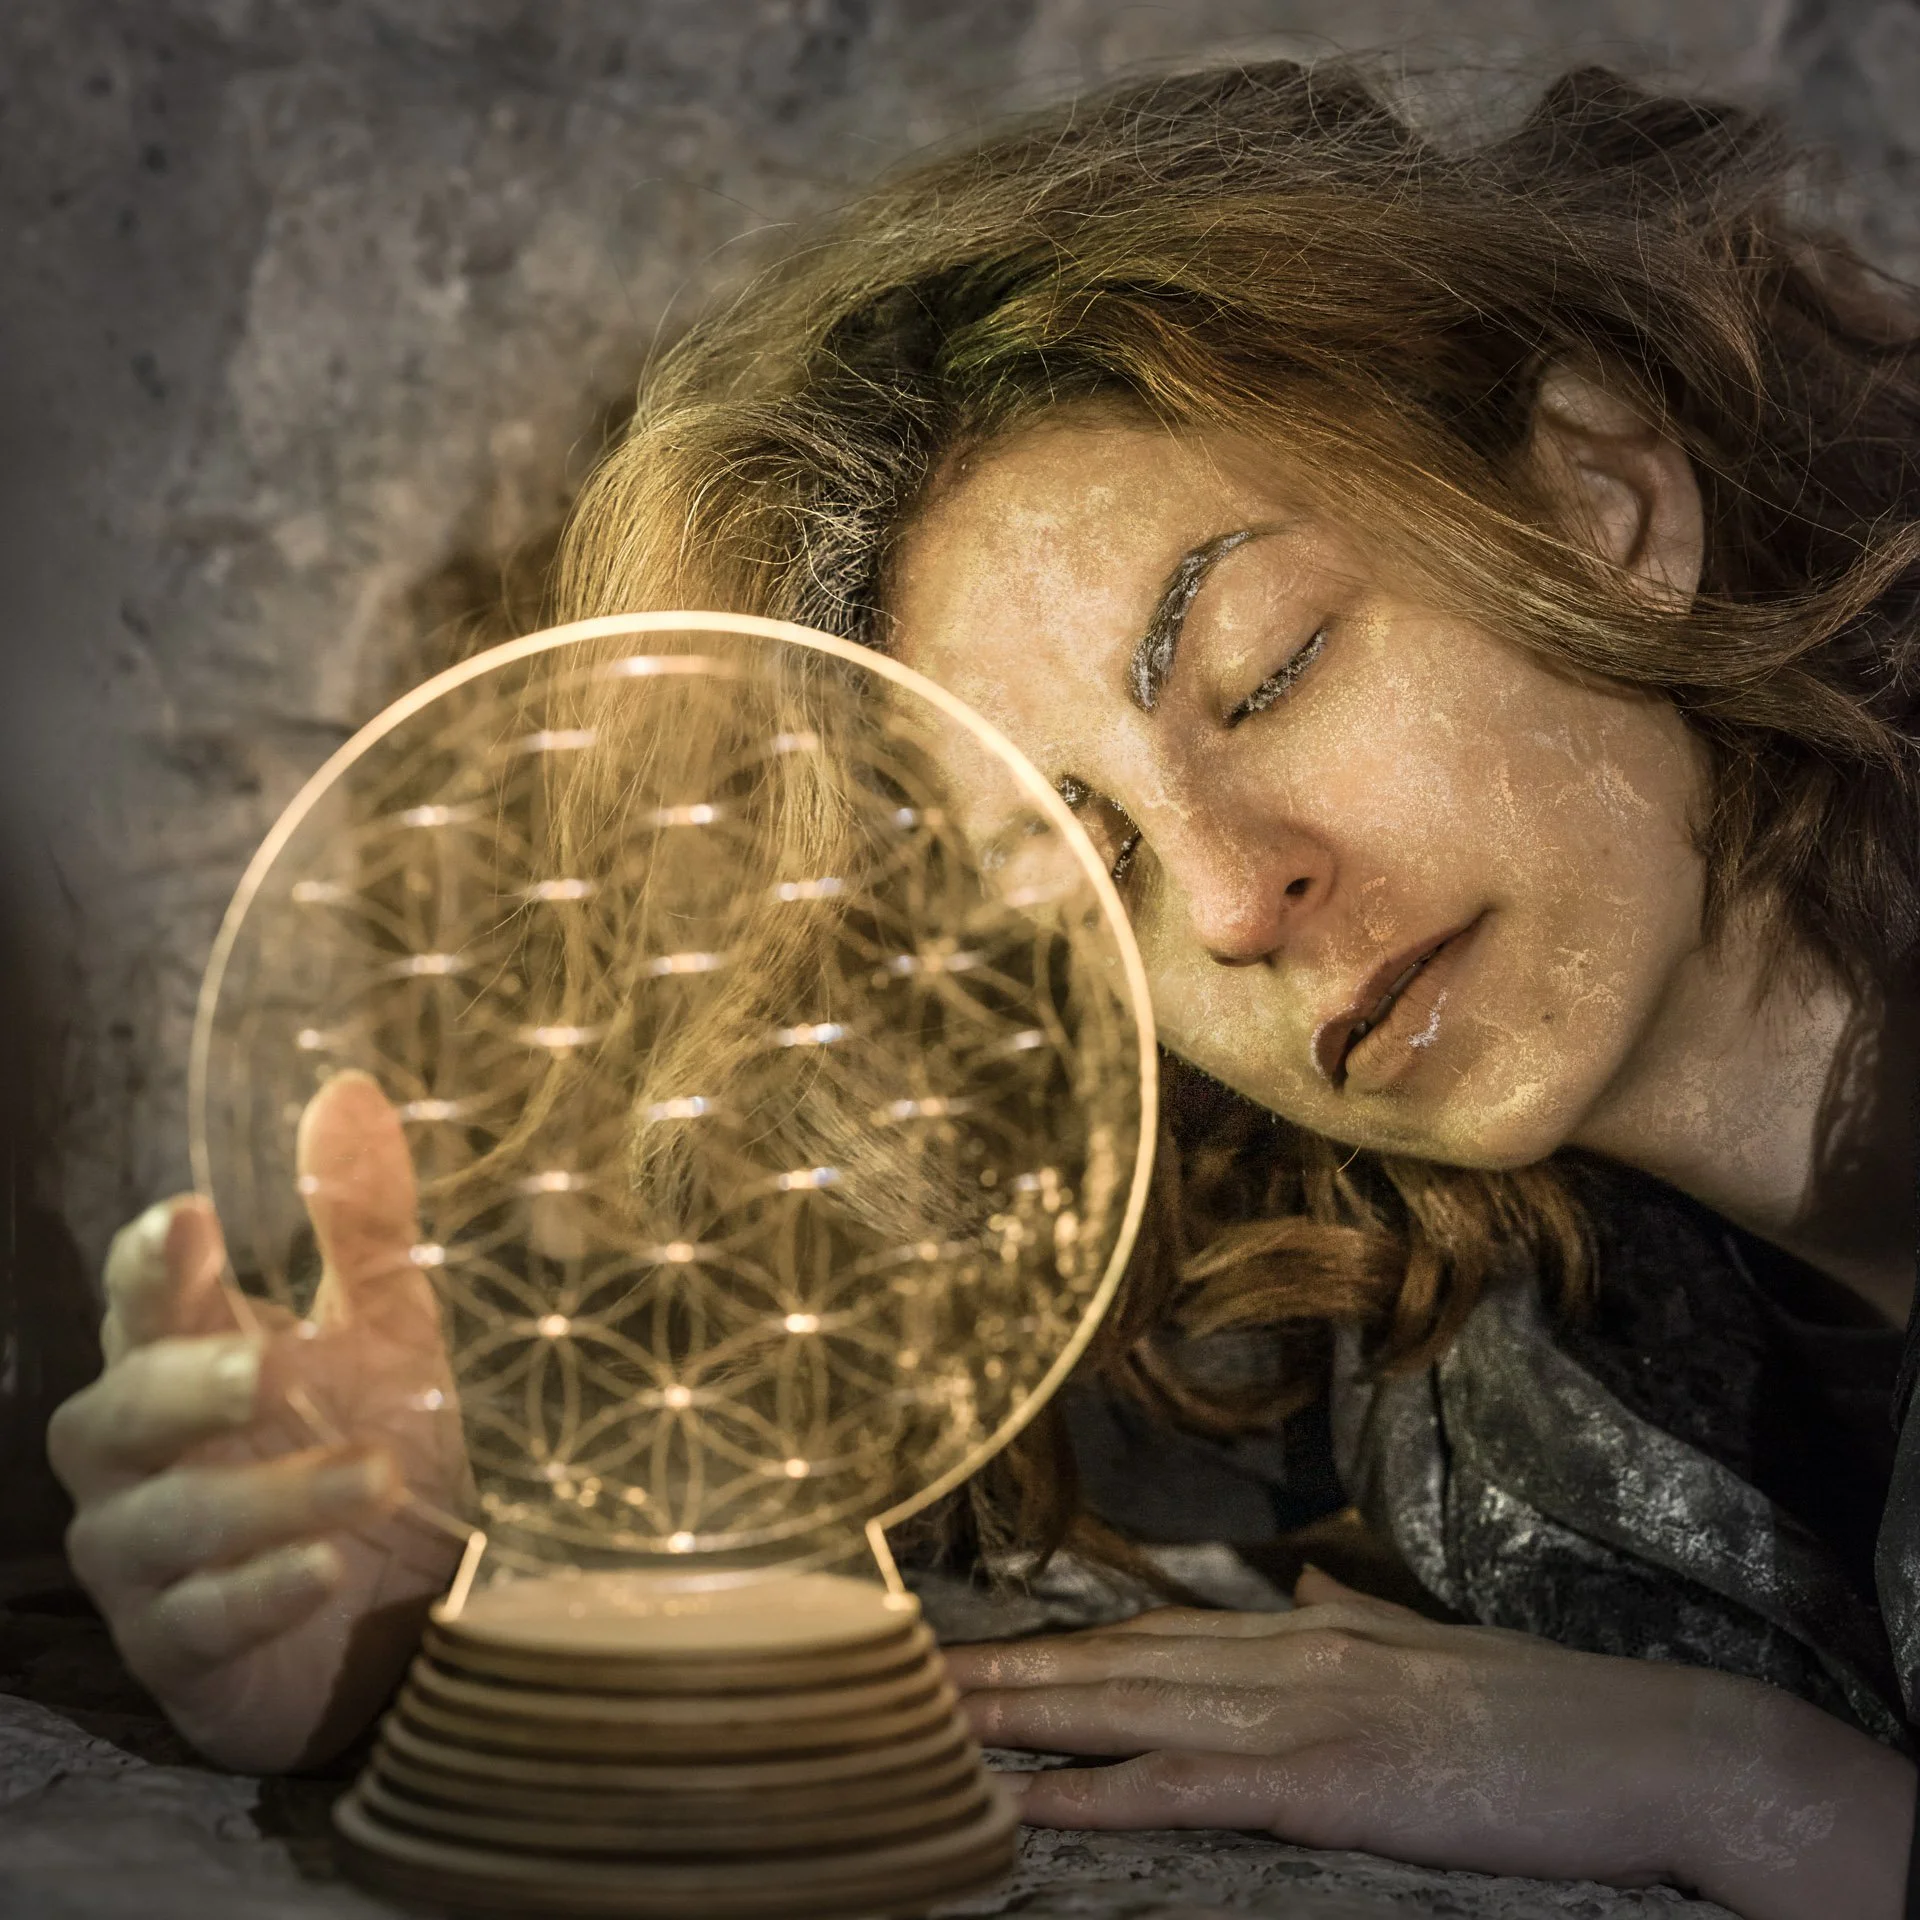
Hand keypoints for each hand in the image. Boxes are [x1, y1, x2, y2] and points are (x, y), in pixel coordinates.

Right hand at [48, 1072, 468, 1770]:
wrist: (403, 1616)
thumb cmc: (372, 1449)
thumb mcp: (389, 1334)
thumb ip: (362, 1225)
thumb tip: (347, 1086)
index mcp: (184, 1367)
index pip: (140, 1306)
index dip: (148, 1266)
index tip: (185, 1217)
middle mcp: (141, 1463)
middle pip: (112, 1414)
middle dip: (183, 1385)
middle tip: (269, 1364)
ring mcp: (149, 1564)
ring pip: (160, 1523)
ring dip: (267, 1495)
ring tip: (378, 1474)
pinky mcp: (182, 1654)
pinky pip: (195, 1623)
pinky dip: (257, 1591)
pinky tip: (324, 1567)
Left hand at [945, 1569, 1915, 1919]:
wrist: (1650, 1743)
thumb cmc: (1536, 1716)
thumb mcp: (1421, 1657)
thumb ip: (1346, 1624)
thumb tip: (1297, 1590)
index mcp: (1299, 1632)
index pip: (1144, 1633)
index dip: (1047, 1638)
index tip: (965, 1643)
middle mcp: (1283, 1652)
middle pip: (1111, 1658)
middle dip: (1000, 1667)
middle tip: (894, 1669)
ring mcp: (1305, 1709)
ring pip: (1129, 1706)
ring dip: (1021, 1714)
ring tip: (928, 1716)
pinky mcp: (1335, 1779)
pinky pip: (1192, 1785)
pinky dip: (1104, 1788)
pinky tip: (1036, 1797)